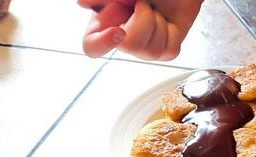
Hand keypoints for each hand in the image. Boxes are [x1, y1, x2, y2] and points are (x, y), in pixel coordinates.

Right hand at [78, 0, 201, 59]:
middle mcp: (123, 40)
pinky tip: (167, 22)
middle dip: (144, 18)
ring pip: (151, 51)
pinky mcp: (166, 52)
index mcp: (104, 25)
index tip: (119, 31)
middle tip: (144, 4)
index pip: (92, 47)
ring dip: (157, 22)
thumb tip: (82, 3)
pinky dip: (172, 31)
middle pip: (130, 46)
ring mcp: (144, 49)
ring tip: (154, 10)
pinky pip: (170, 50)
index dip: (103, 44)